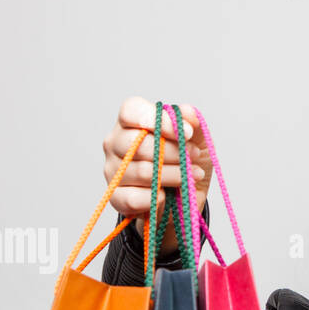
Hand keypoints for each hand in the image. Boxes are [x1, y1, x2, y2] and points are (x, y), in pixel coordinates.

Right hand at [102, 97, 212, 253]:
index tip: (188, 133)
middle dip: (173, 151)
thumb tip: (188, 113)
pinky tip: (168, 194)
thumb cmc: (186, 161)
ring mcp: (112, 171)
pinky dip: (158, 197)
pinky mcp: (116, 197)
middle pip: (138, 143)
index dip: (160, 120)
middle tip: (193, 155)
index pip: (131, 111)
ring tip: (191, 174)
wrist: (185, 197)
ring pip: (143, 172)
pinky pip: (135, 198)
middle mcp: (115, 143)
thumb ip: (191, 121)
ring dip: (174, 175)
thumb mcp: (196, 137)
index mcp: (130, 122)